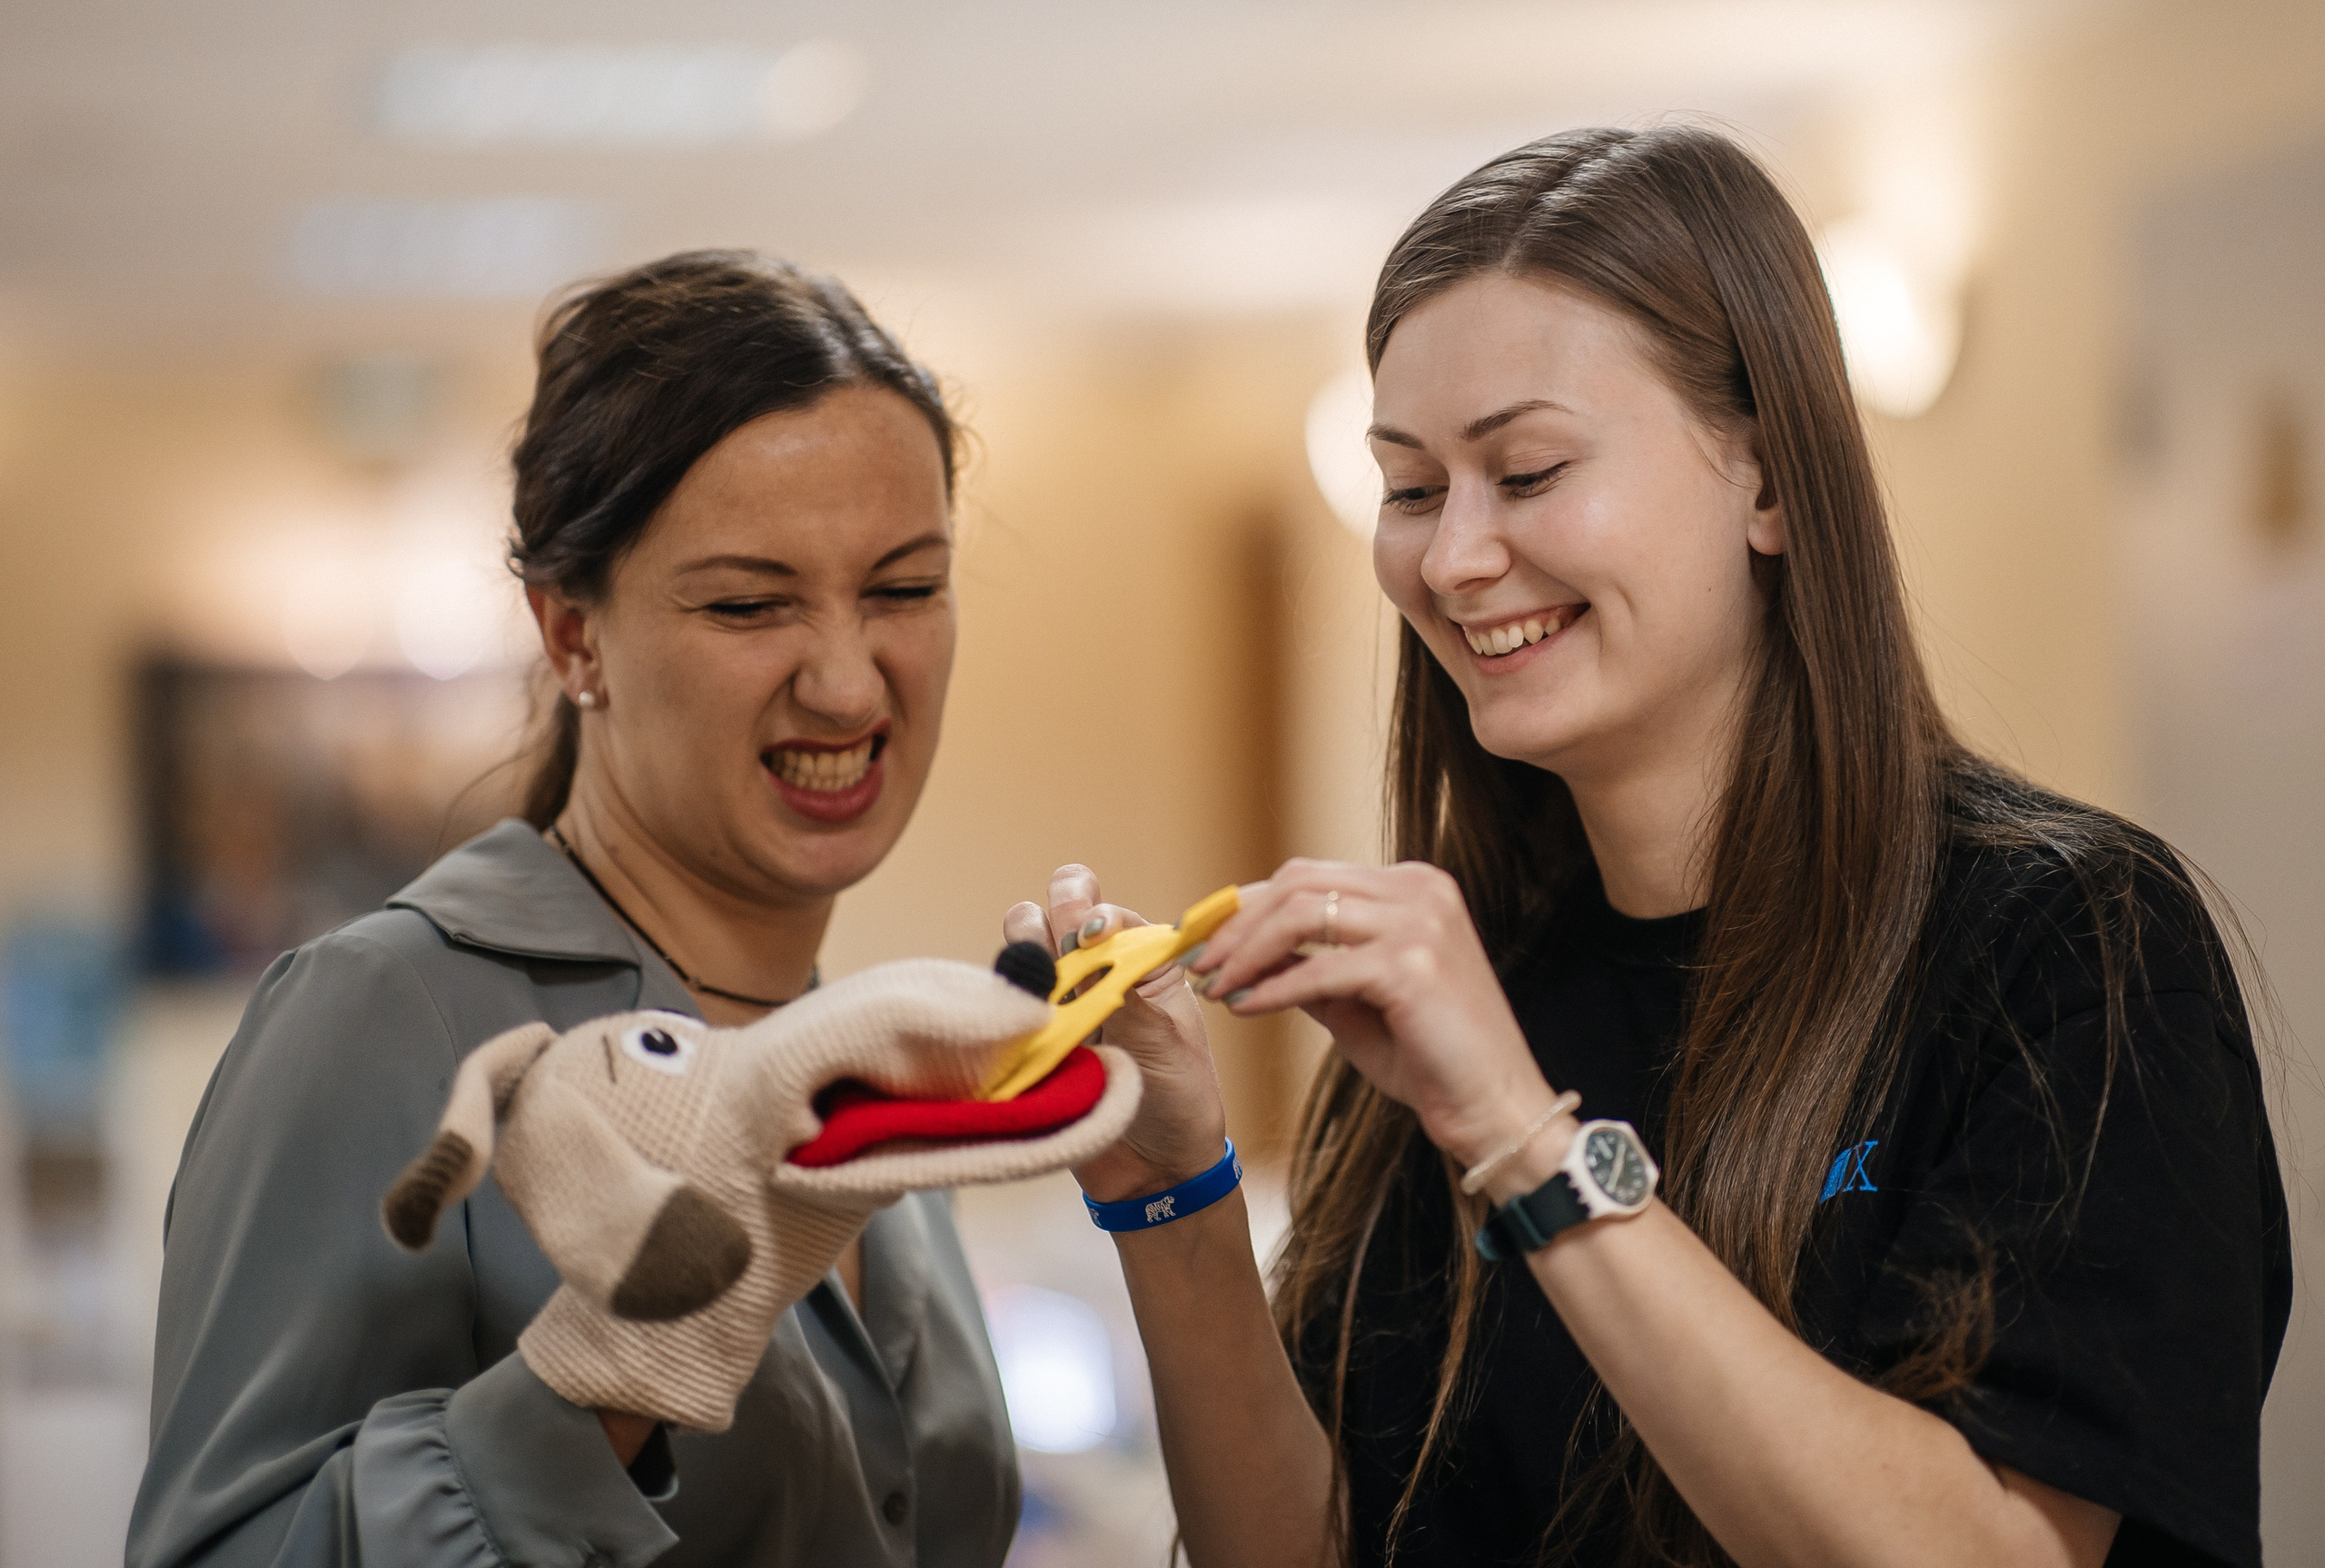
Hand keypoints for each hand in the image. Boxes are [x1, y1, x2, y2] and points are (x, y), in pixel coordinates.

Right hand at [1005, 865, 1227, 1203]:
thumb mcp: (1164, 1042)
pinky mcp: (1029, 1036)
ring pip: (1022, 947)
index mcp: (1142, 964)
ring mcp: (1058, 1003)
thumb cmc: (1178, 1100)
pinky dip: (1003, 998)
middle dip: (1054, 918)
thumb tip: (1086, 937)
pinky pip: (1001, 1001)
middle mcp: (1096, 974)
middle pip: (1055, 914)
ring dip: (1027, 950)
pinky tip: (1016, 1014)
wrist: (1154, 1172)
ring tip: (1045, 984)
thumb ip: (1122, 989)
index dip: (1092, 913)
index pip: (1106, 914)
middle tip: (1066, 947)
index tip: (1090, 934)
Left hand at [1186, 858, 1558, 1168]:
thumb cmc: (1433, 1061)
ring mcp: (1421, 922)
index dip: (1247, 906)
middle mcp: (1421, 890)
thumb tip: (1245, 957)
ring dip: (1246, 951)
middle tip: (1198, 963)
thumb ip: (1310, 969)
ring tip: (1215, 987)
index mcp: (1414, 887)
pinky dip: (1273, 988)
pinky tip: (1244, 1009)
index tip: (1203, 939)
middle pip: (1299, 883)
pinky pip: (1319, 969)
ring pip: (1303, 914)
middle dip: (1237, 923)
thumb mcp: (1358, 1002)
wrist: (1497, 1109)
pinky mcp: (1412, 966)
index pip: (1311, 876)